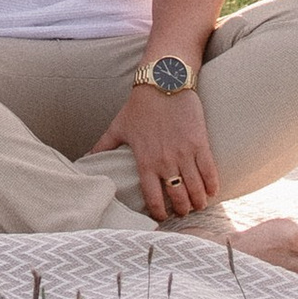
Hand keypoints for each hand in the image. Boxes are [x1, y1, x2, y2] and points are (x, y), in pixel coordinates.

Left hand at [91, 81, 219, 223]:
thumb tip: (85, 158)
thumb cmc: (140, 104)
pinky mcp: (200, 143)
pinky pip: (209, 172)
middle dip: (182, 210)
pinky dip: (212, 186)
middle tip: (183, 211)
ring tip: (198, 204)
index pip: (153, 199)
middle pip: (178, 198)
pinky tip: (212, 191)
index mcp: (145, 161)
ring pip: (195, 190)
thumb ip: (103, 145)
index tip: (163, 216)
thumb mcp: (118, 126)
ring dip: (198, 201)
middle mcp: (165, 162)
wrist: (163, 81)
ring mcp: (184, 154)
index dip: (159, 213)